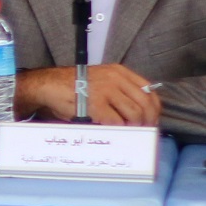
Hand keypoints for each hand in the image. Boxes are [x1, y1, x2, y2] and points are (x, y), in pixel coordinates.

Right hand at [15, 64, 160, 125]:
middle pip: (145, 103)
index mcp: (120, 72)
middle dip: (148, 121)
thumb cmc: (75, 86)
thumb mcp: (102, 80)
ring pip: (134, 114)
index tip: (152, 120)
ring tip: (129, 133)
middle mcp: (116, 79)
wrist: (51, 85)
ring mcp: (107, 91)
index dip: (154, 109)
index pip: (149, 91)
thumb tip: (138, 112)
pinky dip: (118, 130)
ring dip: (135, 127)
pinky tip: (115, 132)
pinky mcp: (97, 105)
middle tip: (144, 132)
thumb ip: (120, 91)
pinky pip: (116, 122)